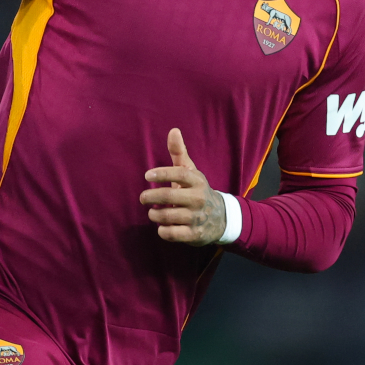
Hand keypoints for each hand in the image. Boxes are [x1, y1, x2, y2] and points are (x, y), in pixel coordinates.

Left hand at [140, 128, 225, 245]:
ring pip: (167, 216)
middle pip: (169, 196)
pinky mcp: (194, 234)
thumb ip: (179, 153)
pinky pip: (171, 233)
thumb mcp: (191, 171)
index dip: (162, 173)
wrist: (221, 217)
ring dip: (154, 214)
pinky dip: (162, 230)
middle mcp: (198, 199)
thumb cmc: (197, 190)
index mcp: (197, 181)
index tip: (147, 176)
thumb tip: (173, 130)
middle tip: (143, 198)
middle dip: (150, 197)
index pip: (179, 174)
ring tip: (152, 211)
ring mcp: (197, 218)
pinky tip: (162, 225)